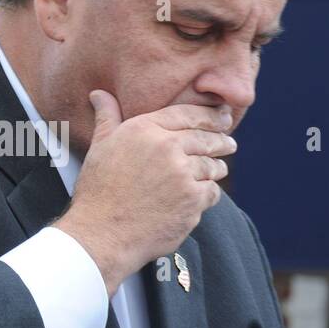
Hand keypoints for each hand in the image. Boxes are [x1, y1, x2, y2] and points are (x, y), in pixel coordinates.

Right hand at [54, 90, 234, 295]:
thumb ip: (108, 117)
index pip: (188, 114)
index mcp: (145, 129)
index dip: (210, 114)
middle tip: (230, 142)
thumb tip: (99, 94)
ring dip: (216, 168)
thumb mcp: (100, 147)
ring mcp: (183, 174)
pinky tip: (202, 195)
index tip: (223, 115)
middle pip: (207, 138)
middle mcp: (167, 147)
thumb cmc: (98, 191)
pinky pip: (212, 191)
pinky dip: (209, 193)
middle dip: (222, 140)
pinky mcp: (193, 200)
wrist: (102, 234)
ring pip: (212, 165)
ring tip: (218, 169)